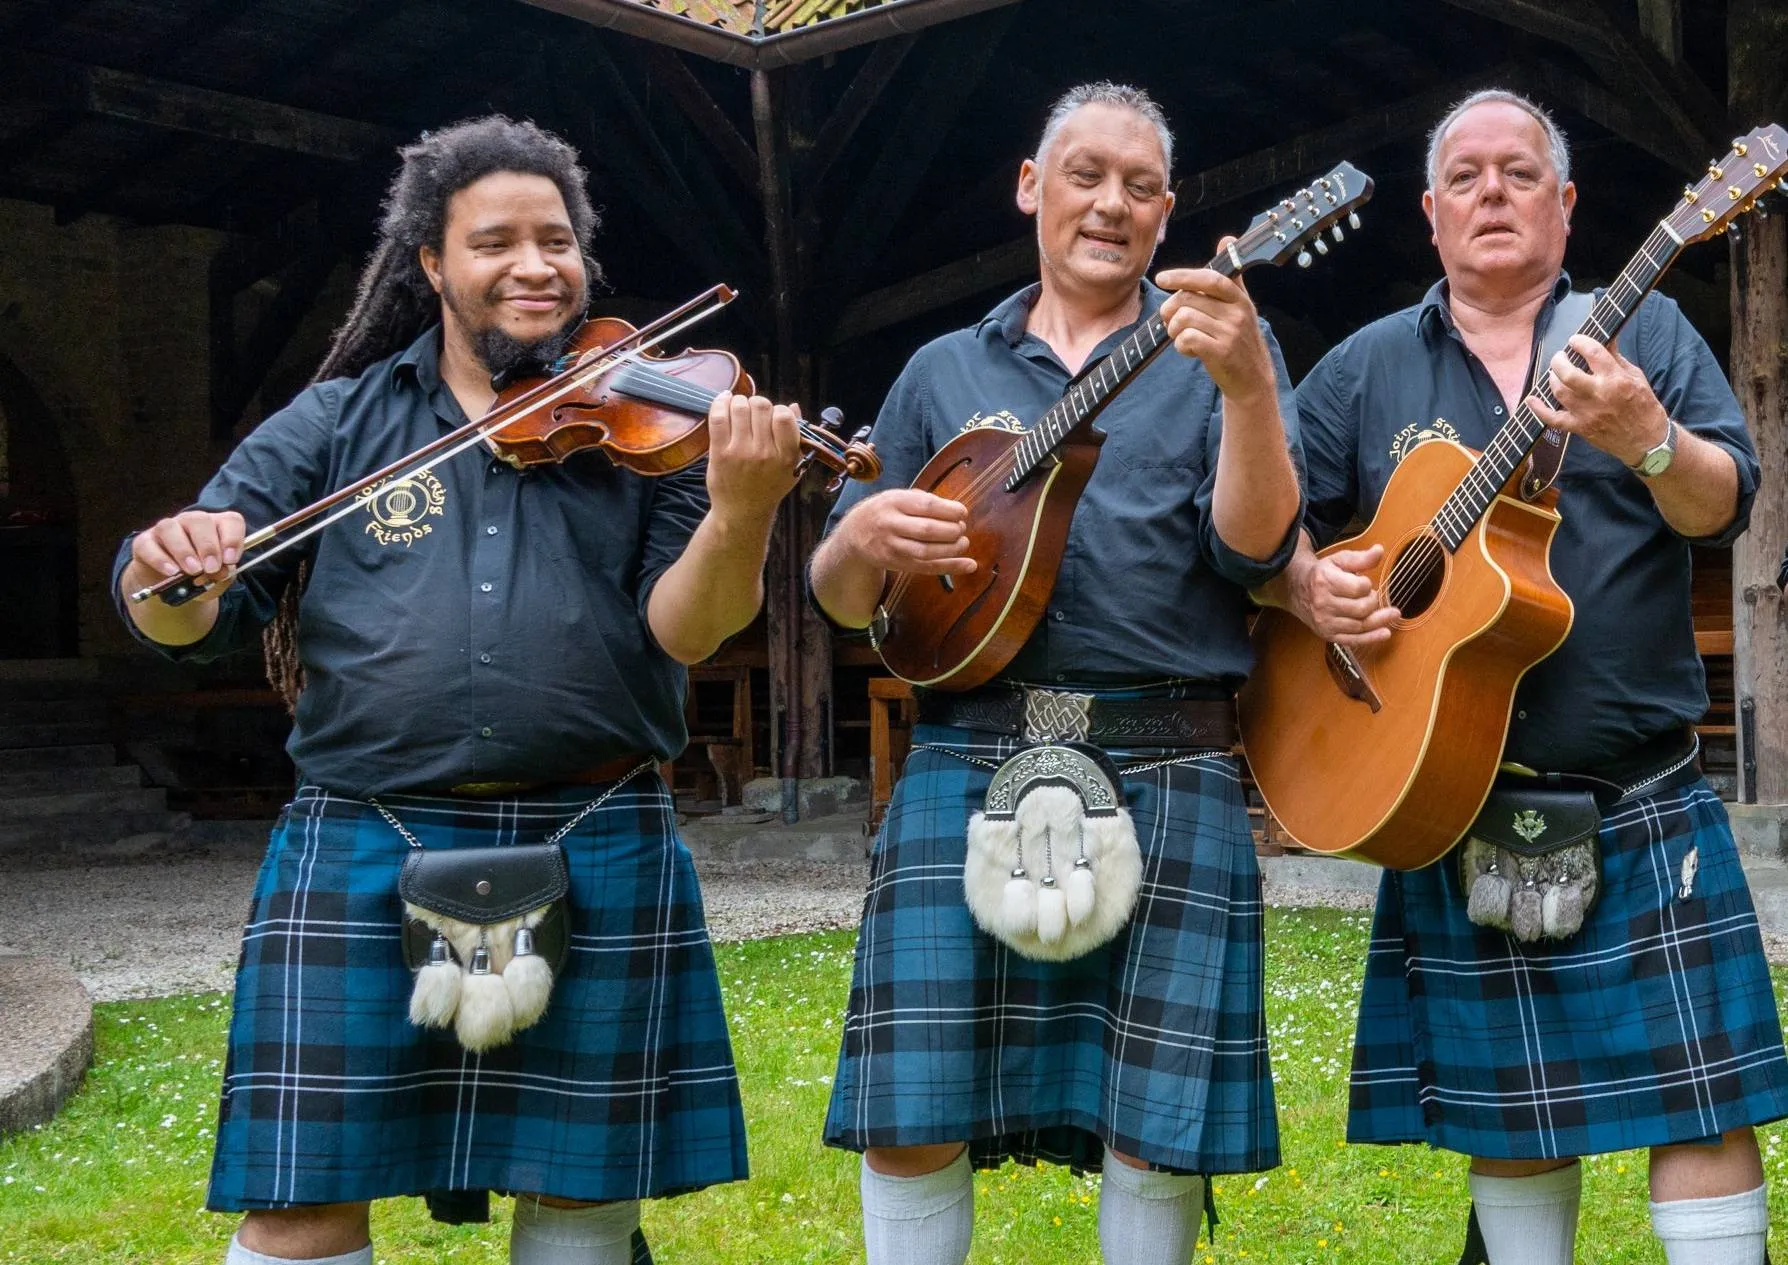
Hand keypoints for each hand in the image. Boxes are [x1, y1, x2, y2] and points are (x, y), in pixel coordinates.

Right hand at [125, 509, 245, 603]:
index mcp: (216, 527)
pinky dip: (160, 559)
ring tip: (193, 570)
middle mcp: (191, 522)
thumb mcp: (218, 579)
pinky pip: (147, 545)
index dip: (233, 538)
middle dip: (208, 545)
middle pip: (199, 520)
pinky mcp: (144, 542)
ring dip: (183, 550)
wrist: (173, 590)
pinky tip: (172, 572)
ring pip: (170, 527)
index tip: (231, 560)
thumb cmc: (202, 578)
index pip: (231, 521)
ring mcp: (166, 529)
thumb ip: (223, 574)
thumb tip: (220, 571)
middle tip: (211, 568)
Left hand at [704, 391, 802, 522]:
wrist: (743, 512)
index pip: (784, 416)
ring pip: (739, 407)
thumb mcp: (792, 467)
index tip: (773, 416)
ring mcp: (740, 453)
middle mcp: (764, 453)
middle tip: (754, 412)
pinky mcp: (719, 453)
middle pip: (761, 406)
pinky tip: (724, 400)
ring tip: (739, 408)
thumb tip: (793, 406)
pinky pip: (719, 418)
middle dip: (758, 403)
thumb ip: (796, 437)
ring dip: (739, 402)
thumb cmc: (769, 488)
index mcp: (786, 456)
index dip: (778, 409)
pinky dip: (720, 403)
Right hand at [837, 489, 975, 576]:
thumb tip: (956, 511)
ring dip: (952, 549)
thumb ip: (923, 500)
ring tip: (963, 543)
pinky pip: (927, 568)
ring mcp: (892, 547)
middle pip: (927, 530)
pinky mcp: (897, 564)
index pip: (926, 505)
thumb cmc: (884, 512)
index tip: (962, 512)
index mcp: (893, 502)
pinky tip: (968, 565)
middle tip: (961, 528)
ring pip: (927, 552)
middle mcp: (890, 524)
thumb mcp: (897, 496)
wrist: (854, 533)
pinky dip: (950, 567)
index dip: (949, 510)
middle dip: (952, 530)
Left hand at [1155, 249, 1274, 403]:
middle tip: (1171, 321)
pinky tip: (1188, 349)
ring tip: (1182, 336)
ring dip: (1174, 329)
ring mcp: (1231, 332)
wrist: (1252, 378)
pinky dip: (1180, 345)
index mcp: (1239, 298)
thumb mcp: (1240, 305)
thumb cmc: (1239, 340)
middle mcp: (1237, 312)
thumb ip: (1231, 277)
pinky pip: (1187, 339)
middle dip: (1170, 310)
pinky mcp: (1222, 352)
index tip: (1162, 278)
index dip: (1183, 276)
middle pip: (1188, 300)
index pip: (1209, 278)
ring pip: (1184, 319)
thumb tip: (1228, 239)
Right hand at [1293, 543, 1398, 646]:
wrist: (1296, 590)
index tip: (1364, 582)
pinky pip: (1352, 640)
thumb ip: (1360, 557)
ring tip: (1392, 614)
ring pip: (1360, 625)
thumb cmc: (1322, 574)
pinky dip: (1371, 638)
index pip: (1359, 587)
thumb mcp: (1338, 560)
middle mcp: (1323, 603)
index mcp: (1325, 581)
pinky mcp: (1327, 634)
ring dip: (1379, 620)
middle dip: (1373, 601)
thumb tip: (1379, 550)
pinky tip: (1385, 633)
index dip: (1367, 584)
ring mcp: (1324, 621)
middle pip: (1361, 608)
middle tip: (1372, 596)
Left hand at [1529, 335, 1670, 466]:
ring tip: (1556, 373)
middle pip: (1568, 373)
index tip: (1575, 340)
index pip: (1593, 353)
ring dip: (1553, 379)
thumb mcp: (1636, 377)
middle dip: (1559, 360)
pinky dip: (1539, 409)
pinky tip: (1531, 399)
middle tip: (1560, 356)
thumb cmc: (1643, 406)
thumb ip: (1616, 358)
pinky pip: (1553, 419)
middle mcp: (1600, 395)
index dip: (1580, 342)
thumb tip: (1606, 338)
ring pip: (1559, 392)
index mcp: (1616, 379)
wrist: (1647, 440)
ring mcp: (1588, 413)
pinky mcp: (1580, 428)